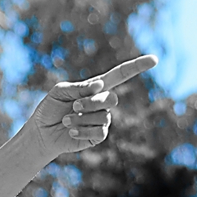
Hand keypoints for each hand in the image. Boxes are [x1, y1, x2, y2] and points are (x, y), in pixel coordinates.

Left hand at [24, 54, 158, 157]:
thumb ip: (79, 87)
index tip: (154, 60)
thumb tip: (100, 85)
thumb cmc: (50, 108)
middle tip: (73, 107)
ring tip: (66, 120)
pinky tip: (71, 131)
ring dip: (80, 118)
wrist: (41, 131)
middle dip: (91, 103)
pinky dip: (82, 130)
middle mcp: (102, 103)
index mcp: (96, 87)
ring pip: (103, 117)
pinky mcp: (98, 136)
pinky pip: (100, 132)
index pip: (121, 75)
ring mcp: (102, 120)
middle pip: (112, 99)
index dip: (137, 67)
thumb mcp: (60, 91)